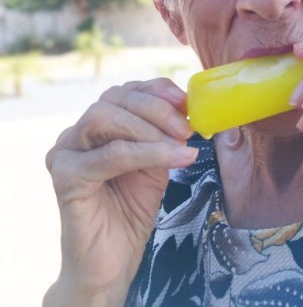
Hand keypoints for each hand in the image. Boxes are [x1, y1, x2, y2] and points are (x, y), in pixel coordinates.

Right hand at [44, 78, 197, 305]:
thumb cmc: (132, 209)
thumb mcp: (156, 160)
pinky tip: (176, 158)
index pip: (125, 91)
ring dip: (150, 128)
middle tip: (187, 128)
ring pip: (106, 118)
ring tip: (181, 144)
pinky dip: (148, 153)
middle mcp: (75, 134)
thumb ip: (164, 132)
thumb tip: (189, 106)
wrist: (112, 261)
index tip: (185, 100)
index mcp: (96, 126)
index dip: (156, 89)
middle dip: (157, 109)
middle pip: (114, 99)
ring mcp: (65, 153)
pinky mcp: (65, 178)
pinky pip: (110, 154)